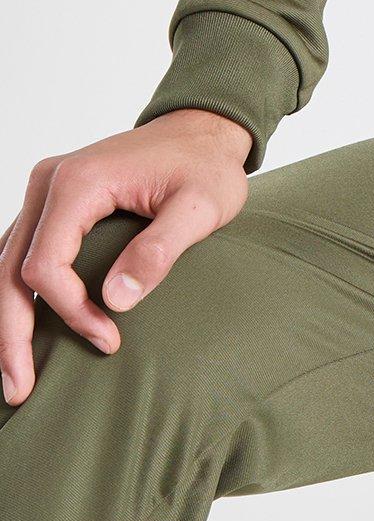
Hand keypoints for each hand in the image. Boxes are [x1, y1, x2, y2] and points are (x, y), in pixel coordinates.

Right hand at [0, 109, 252, 408]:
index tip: (110, 339)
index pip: (45, 266)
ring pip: (4, 266)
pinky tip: (26, 332)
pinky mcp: (52, 204)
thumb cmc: (206, 166)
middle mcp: (48, 183)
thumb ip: (161, 249)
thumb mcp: (201, 206)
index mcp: (79, 182)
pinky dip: (18, 296)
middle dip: (11, 335)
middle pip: (7, 272)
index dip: (70, 312)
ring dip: (8, 321)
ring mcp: (45, 192)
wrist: (203, 131)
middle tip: (20, 390)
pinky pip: (21, 254)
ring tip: (15, 377)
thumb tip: (116, 301)